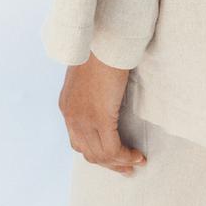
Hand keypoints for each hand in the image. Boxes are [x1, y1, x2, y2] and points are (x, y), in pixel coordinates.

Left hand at [58, 52, 146, 175]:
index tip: (114, 157)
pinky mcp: (99, 117)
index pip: (78, 141)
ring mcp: (83, 118)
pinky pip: (112, 149)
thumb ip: (92, 89)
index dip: (97, 153)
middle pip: (88, 153)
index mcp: (67, 105)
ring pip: (100, 155)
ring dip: (119, 163)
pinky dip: (125, 156)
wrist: (103, 37)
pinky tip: (137, 155)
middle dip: (109, 164)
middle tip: (127, 168)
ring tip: (136, 162)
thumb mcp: (90, 73)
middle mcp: (71, 116)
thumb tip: (106, 97)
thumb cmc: (101, 48)